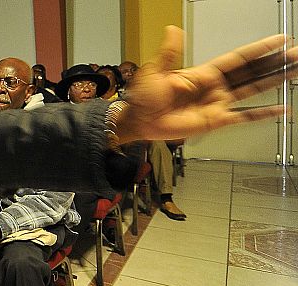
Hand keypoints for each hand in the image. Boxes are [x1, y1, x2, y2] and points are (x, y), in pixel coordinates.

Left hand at [117, 26, 297, 142]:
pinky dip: (263, 114)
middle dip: (275, 63)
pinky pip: (244, 117)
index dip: (259, 49)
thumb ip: (169, 52)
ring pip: (253, 91)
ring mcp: (217, 103)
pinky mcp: (216, 120)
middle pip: (252, 72)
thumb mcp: (156, 71)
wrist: (138, 121)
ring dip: (274, 82)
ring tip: (294, 72)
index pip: (238, 58)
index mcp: (203, 73)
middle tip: (296, 54)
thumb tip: (173, 29)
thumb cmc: (143, 97)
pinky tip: (280, 109)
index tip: (279, 41)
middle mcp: (215, 87)